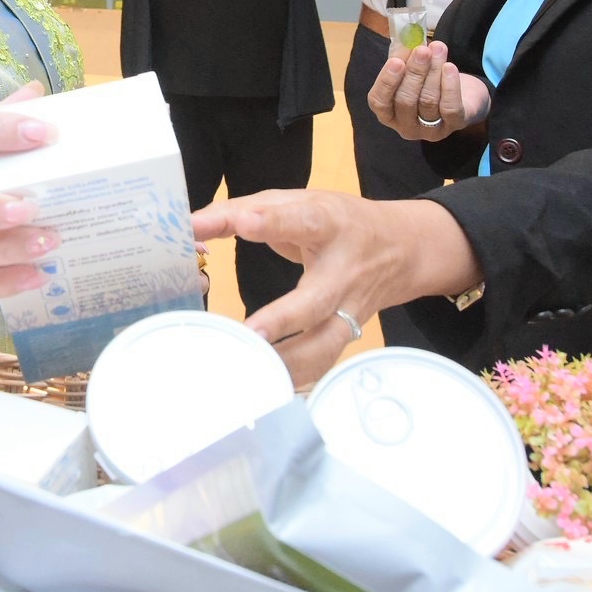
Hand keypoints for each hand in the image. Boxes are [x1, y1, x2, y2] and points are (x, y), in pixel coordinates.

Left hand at [195, 191, 482, 382]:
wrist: (401, 249)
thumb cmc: (338, 223)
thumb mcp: (296, 202)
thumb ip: (239, 211)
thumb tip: (190, 224)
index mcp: (329, 225)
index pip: (303, 220)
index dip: (275, 221)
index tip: (245, 222)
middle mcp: (343, 271)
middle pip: (317, 299)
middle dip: (284, 319)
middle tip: (250, 331)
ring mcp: (349, 309)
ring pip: (323, 345)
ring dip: (288, 362)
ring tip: (251, 371)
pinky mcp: (347, 336)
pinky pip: (321, 364)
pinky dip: (296, 379)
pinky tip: (267, 388)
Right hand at [368, 40, 487, 141]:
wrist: (461, 93)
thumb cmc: (426, 80)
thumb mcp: (410, 67)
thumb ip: (404, 56)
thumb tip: (405, 39)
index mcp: (388, 113)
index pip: (380, 101)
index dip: (387, 82)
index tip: (396, 61)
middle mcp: (406, 127)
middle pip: (406, 101)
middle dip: (414, 73)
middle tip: (422, 50)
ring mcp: (430, 131)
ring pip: (428, 101)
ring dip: (433, 71)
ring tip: (438, 49)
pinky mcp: (454, 126)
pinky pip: (450, 108)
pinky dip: (450, 86)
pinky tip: (449, 67)